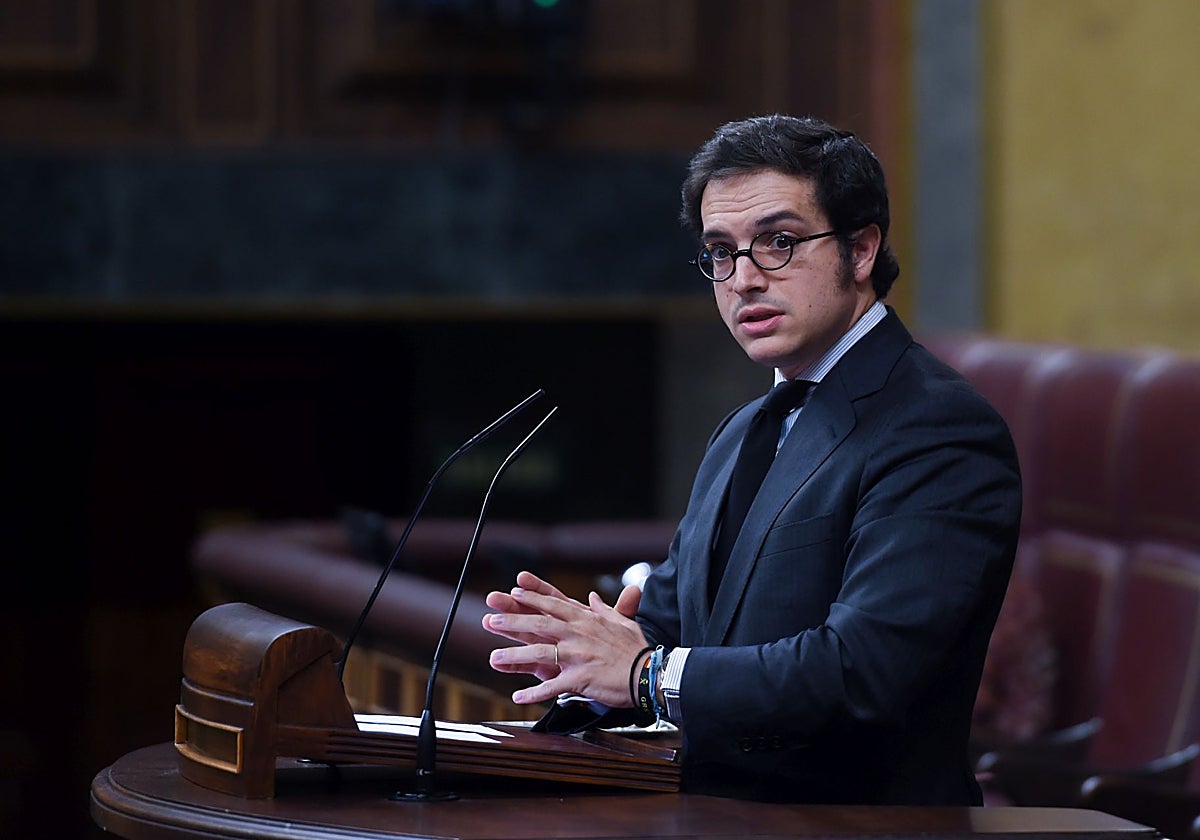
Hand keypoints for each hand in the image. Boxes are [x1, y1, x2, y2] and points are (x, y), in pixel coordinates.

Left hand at [482, 570, 648, 707]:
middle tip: (492, 619)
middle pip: (540, 624)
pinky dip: (534, 693)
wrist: (649, 673)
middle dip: (513, 621)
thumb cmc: (636, 648)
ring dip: (514, 656)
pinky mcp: (579, 678)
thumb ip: (604, 609)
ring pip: (539, 653)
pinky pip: (552, 687)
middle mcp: (579, 633)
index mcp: (587, 619)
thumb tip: (593, 598)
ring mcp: (578, 655)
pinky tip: (517, 697)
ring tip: (494, 657)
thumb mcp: (620, 622)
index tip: (514, 592)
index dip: (533, 598)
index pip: (554, 604)